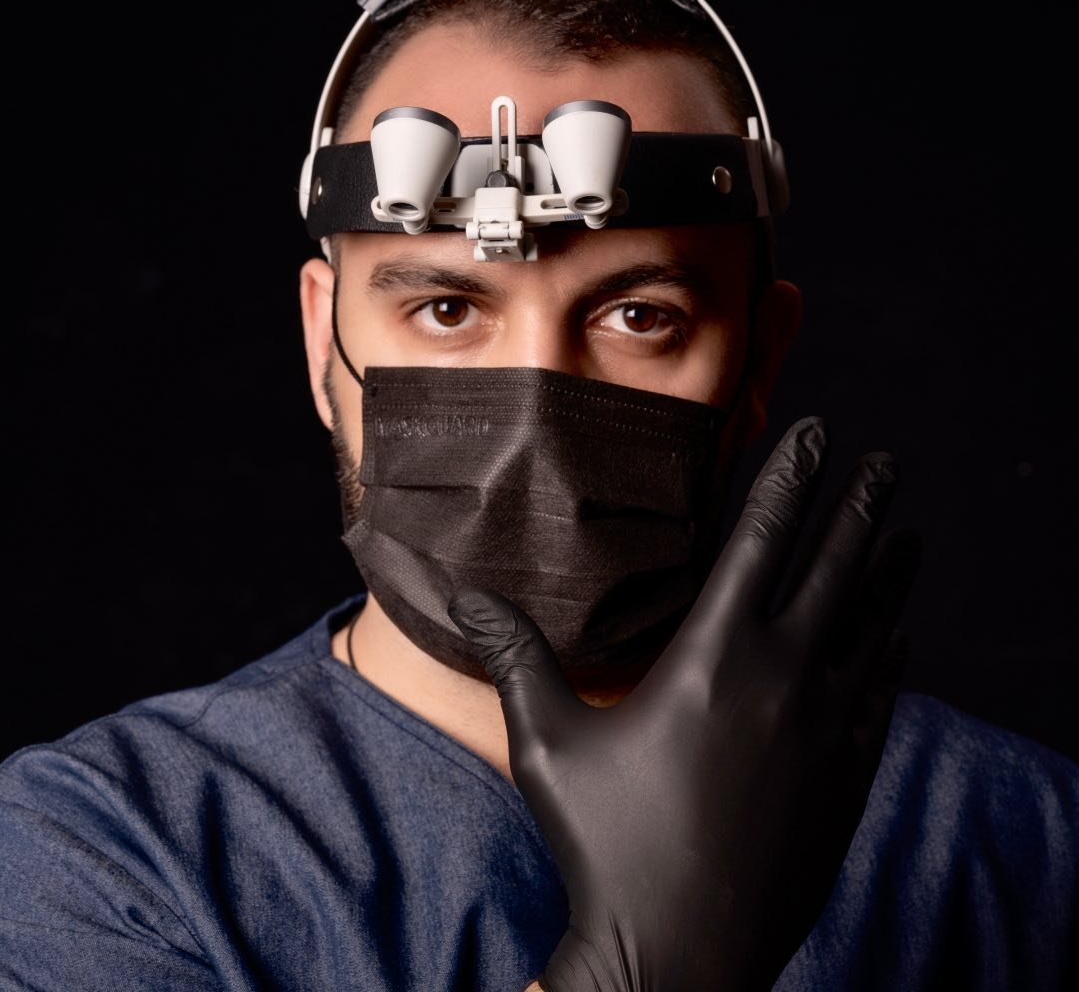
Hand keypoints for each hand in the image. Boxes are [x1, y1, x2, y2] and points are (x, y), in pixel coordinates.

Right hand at [448, 417, 921, 991]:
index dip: (791, 478)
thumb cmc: (605, 843)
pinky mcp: (847, 774)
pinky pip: (885, 691)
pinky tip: (901, 630)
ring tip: (908, 531)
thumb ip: (514, 655)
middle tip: (883, 461)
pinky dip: (895, 648)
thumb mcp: (547, 742)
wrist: (681, 956)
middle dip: (860, 504)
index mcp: (711, 656)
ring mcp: (825, 727)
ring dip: (891, 570)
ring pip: (874, 624)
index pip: (762, 539)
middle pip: (834, 566)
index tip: (816, 432)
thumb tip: (462, 594)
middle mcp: (781, 678)